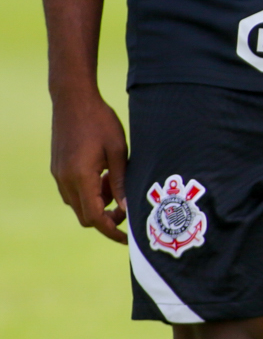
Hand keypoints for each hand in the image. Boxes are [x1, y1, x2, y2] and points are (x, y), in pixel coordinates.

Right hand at [51, 90, 128, 242]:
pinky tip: (104, 175)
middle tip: (127, 209)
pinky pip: (73, 192)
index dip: (112, 231)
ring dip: (98, 203)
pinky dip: (89, 192)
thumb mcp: (119, 151)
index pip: (95, 217)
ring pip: (78, 204)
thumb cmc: (100, 121)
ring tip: (116, 184)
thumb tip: (127, 208)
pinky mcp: (58, 169)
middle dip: (107, 218)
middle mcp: (65, 181)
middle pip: (85, 216)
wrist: (73, 100)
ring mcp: (58, 175)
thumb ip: (121, 182)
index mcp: (80, 178)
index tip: (128, 238)